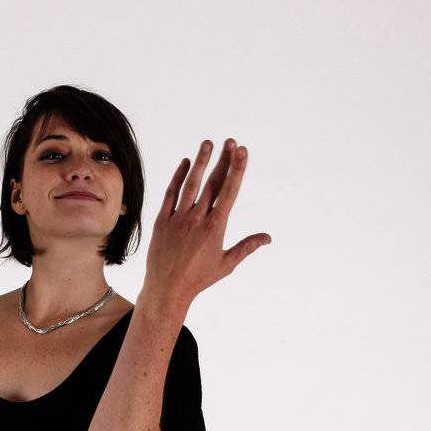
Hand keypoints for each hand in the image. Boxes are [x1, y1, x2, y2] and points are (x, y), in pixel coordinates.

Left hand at [143, 137, 270, 311]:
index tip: (242, 151)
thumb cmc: (199, 278)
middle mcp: (197, 219)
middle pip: (212, 183)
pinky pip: (171, 194)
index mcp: (215, 227)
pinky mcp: (162, 221)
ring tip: (208, 143)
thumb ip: (247, 247)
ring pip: (191, 184)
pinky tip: (185, 162)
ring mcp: (178, 218)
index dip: (236, 169)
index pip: (229, 191)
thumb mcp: (226, 264)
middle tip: (230, 141)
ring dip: (200, 162)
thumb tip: (268, 237)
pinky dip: (178, 177)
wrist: (167, 289)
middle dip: (223, 161)